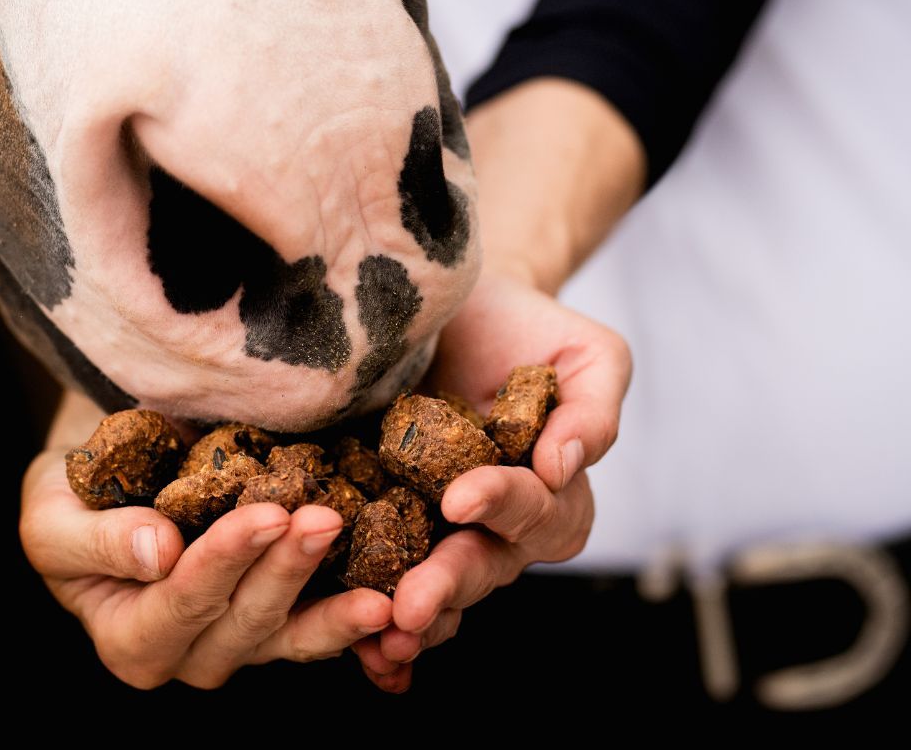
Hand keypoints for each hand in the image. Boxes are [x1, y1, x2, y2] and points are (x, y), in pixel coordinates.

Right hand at [20, 392, 391, 688]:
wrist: (112, 476)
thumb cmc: (72, 496)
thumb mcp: (52, 514)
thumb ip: (93, 541)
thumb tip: (157, 552)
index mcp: (129, 639)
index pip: (181, 603)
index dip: (225, 563)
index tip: (266, 514)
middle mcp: (187, 655)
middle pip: (245, 623)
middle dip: (286, 572)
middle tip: (324, 520)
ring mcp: (239, 641)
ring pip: (290, 635)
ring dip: (334, 606)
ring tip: (380, 585)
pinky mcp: (278, 616)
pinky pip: (318, 625)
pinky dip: (353, 613)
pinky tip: (393, 598)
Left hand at [352, 269, 630, 690]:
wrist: (458, 301)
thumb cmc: (530, 329)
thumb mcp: (589, 356)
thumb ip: (592, 412)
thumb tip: (563, 467)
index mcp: (552, 494)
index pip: (536, 510)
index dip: (501, 505)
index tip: (460, 498)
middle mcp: (496, 525)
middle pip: (481, 564)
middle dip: (446, 584)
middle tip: (410, 605)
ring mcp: (437, 526)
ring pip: (432, 582)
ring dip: (407, 613)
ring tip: (375, 636)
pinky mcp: (383, 514)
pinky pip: (378, 568)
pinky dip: (364, 608)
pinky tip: (345, 633)